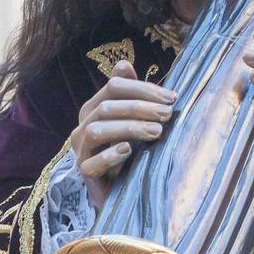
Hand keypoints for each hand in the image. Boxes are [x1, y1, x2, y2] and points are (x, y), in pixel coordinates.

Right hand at [70, 60, 176, 208]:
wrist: (118, 188)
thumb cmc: (129, 150)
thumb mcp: (132, 120)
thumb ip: (130, 94)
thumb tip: (124, 64)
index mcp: (94, 108)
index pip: (114, 87)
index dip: (143, 88)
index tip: (171, 98)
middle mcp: (83, 125)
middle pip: (107, 107)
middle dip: (140, 108)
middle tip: (167, 114)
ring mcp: (81, 149)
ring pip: (97, 130)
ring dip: (129, 128)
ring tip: (157, 132)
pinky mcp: (85, 172)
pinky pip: (93, 162)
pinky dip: (111, 154)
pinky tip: (129, 150)